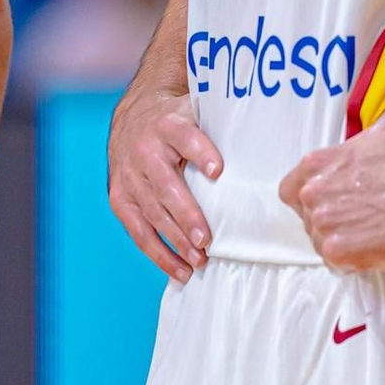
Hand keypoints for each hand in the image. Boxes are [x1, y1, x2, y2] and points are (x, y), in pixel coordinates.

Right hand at [108, 77, 220, 282]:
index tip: (218, 171)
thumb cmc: (175, 123)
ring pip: (153, 213)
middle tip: (206, 239)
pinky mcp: (120, 200)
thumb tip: (264, 147)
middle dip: (186, 214)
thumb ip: (219, 129)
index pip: (184, 138)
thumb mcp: (194, 114)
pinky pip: (138, 232)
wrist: (132, 121)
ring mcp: (129, 178)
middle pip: (166, 186)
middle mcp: (145, 152)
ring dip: (176, 240)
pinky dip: (159, 254)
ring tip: (199, 261)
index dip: (200, 153)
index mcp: (167, 126)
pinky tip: (179, 270)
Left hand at [281, 99, 384, 271]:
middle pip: (309, 220)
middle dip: (332, 222)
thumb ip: (384, 106)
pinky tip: (377, 247)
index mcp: (315, 164)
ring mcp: (324, 225)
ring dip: (344, 242)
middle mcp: (312, 194)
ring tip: (374, 233)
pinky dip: (355, 261)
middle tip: (364, 218)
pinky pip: (337, 264)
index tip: (335, 201)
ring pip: (322, 243)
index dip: (312, 199)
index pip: (291, 191)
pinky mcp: (339, 252)